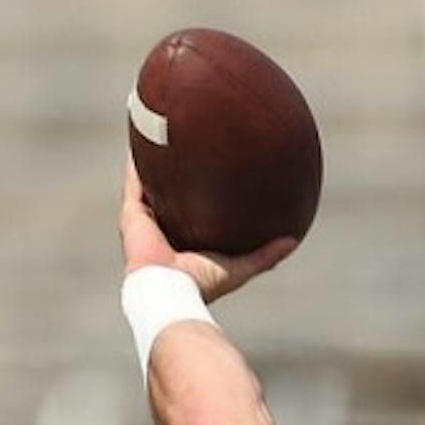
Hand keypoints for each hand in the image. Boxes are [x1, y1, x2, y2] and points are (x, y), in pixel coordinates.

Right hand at [118, 156, 297, 303]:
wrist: (171, 291)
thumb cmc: (203, 283)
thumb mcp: (239, 267)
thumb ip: (265, 255)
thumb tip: (292, 241)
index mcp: (180, 242)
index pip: (185, 214)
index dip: (192, 197)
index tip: (204, 178)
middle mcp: (159, 230)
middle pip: (164, 196)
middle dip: (169, 176)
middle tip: (181, 150)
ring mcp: (143, 222)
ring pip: (146, 184)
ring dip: (150, 162)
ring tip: (157, 133)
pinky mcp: (132, 214)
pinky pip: (134, 181)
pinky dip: (136, 162)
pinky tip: (142, 138)